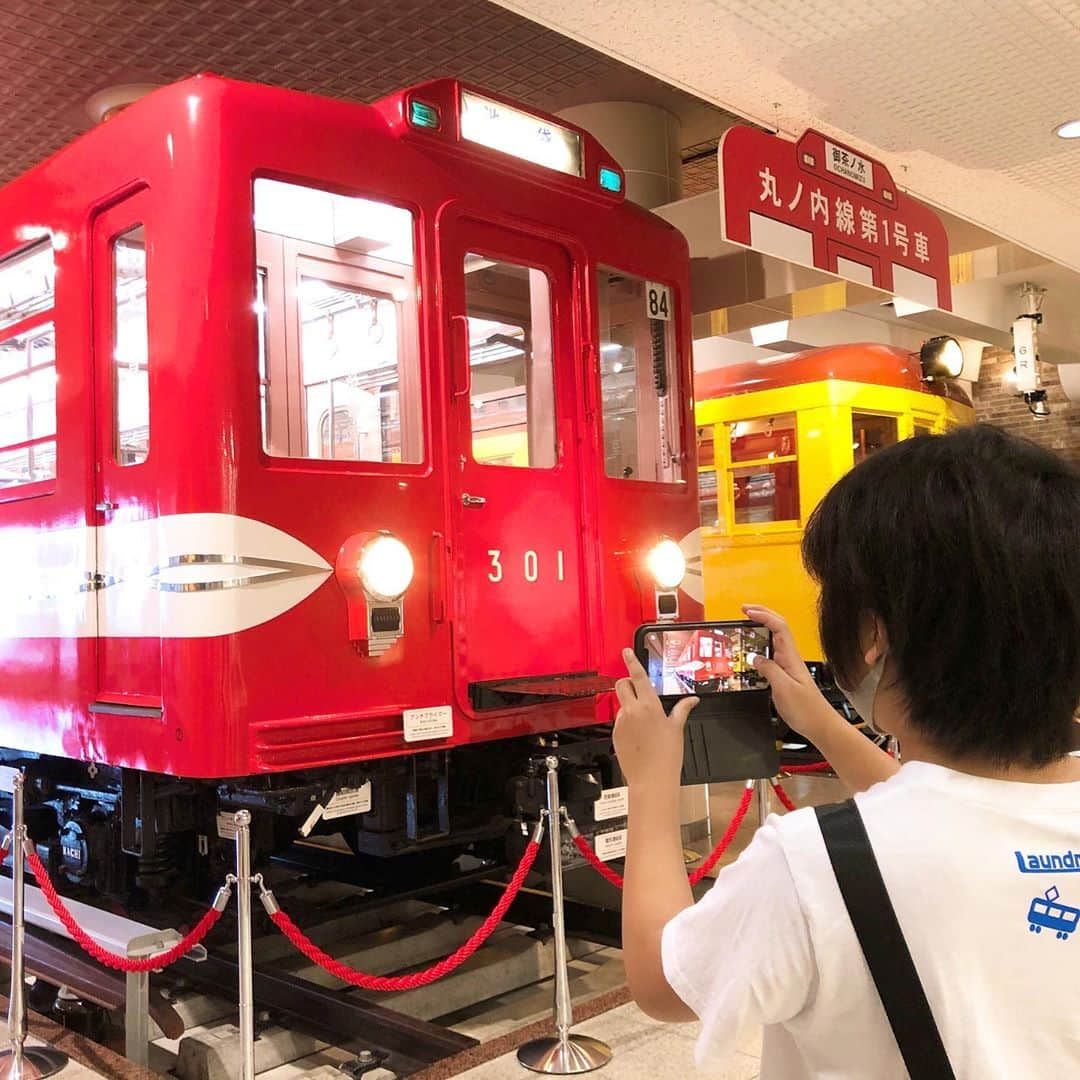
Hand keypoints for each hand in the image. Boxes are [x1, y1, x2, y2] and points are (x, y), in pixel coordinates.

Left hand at [613, 649, 697, 786]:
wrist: (652, 780)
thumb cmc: (667, 756)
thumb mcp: (677, 729)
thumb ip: (682, 709)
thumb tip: (692, 700)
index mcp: (649, 705)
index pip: (637, 676)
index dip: (631, 661)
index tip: (626, 652)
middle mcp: (632, 710)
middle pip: (622, 685)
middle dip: (627, 683)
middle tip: (638, 690)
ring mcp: (621, 722)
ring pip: (621, 703)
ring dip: (630, 706)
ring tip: (645, 724)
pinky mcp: (615, 734)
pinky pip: (619, 720)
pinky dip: (627, 722)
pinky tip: (639, 735)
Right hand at [742, 605, 838, 743]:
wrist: (820, 725)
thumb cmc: (807, 710)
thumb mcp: (784, 689)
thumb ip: (769, 670)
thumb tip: (755, 658)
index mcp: (791, 657)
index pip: (778, 627)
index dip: (763, 616)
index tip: (747, 612)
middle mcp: (789, 658)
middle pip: (777, 627)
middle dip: (761, 614)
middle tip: (744, 610)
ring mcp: (787, 665)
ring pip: (774, 639)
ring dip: (760, 628)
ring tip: (745, 625)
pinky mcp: (784, 675)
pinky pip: (771, 654)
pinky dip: (759, 646)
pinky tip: (751, 652)